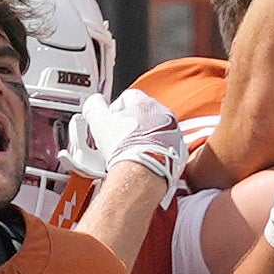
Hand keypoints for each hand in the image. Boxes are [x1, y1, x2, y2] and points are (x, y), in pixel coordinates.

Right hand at [69, 88, 186, 190]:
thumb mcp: (99, 122)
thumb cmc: (125, 149)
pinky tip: (144, 160)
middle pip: (143, 114)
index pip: (128, 97)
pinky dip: (155, 152)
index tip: (108, 122)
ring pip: (156, 131)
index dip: (114, 110)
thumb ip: (94, 107)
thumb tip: (94, 103)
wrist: (143, 176)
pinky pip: (166, 148)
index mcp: (145, 103)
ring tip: (130, 151)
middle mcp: (164, 115)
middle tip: (118, 139)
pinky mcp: (179, 152)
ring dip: (143, 138)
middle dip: (130, 125)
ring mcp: (174, 133)